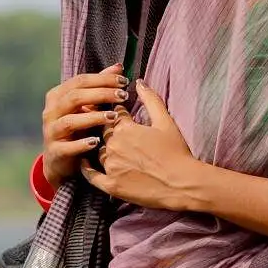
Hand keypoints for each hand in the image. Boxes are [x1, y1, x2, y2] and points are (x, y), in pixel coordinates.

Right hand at [40, 68, 129, 190]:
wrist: (60, 160)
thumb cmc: (78, 128)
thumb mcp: (87, 106)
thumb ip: (101, 86)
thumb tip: (119, 67)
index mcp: (57, 95)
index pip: (80, 81)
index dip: (103, 79)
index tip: (124, 81)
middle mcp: (51, 111)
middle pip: (75, 97)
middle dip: (101, 95)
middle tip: (123, 96)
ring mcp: (51, 131)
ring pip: (70, 121)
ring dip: (93, 118)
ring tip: (113, 117)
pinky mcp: (55, 151)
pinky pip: (67, 147)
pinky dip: (81, 144)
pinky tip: (97, 142)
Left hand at [88, 81, 207, 214]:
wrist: (182, 184)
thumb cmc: (176, 151)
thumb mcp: (166, 122)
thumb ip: (151, 100)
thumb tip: (139, 82)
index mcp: (125, 128)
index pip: (113, 113)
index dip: (116, 111)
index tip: (117, 111)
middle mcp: (113, 146)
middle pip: (102, 131)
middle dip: (106, 128)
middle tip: (108, 128)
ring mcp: (111, 166)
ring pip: (97, 151)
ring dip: (101, 147)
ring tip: (104, 146)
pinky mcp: (111, 185)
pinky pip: (91, 176)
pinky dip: (86, 168)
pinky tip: (85, 162)